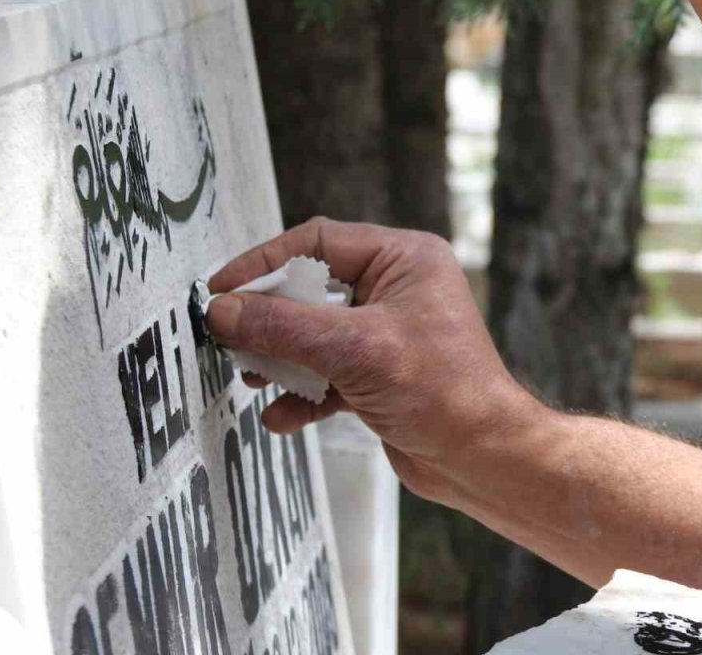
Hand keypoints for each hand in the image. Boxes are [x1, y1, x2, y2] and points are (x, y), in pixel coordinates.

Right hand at [206, 218, 541, 500]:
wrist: (482, 459)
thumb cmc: (439, 391)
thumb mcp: (353, 350)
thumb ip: (282, 326)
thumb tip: (220, 310)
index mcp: (404, 259)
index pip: (318, 243)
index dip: (264, 264)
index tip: (220, 291)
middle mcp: (397, 288)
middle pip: (311, 289)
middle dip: (269, 319)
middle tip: (227, 339)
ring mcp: (389, 334)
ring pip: (315, 335)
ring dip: (280, 359)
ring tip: (250, 379)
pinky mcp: (381, 376)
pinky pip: (328, 374)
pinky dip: (303, 393)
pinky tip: (280, 417)